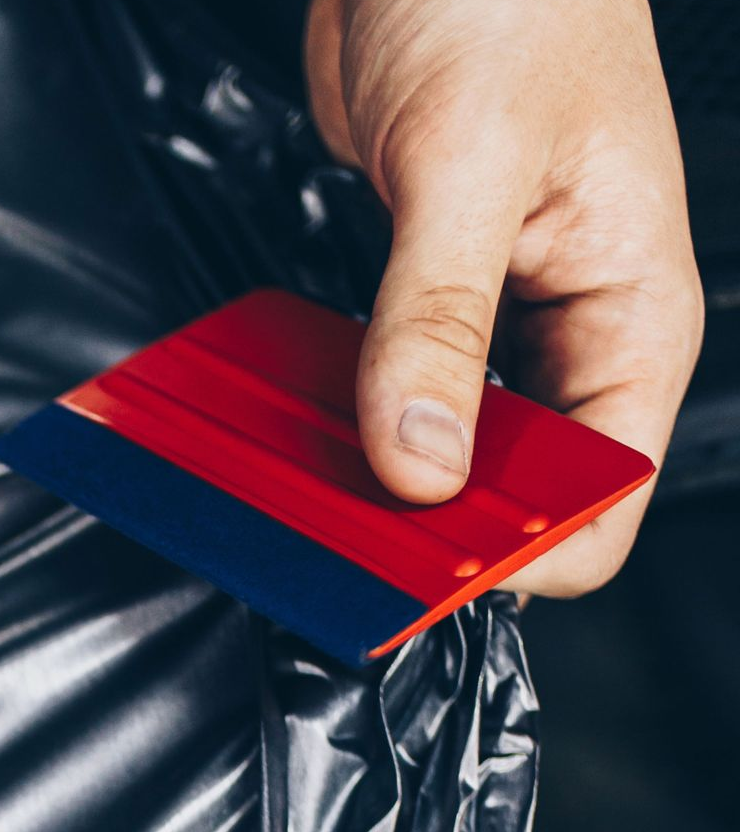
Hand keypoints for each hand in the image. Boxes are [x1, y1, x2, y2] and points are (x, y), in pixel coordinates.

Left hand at [305, 0, 702, 593]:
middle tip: (351, 536)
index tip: (430, 563)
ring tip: (315, 490)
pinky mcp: (428, 300)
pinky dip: (348, 419)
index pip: (604, 498)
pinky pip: (394, 393)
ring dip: (381, 477)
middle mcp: (572, 332)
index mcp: (632, 313)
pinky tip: (303, 431)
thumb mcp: (469, 164)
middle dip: (439, 524)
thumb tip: (421, 464)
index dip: (522, 551)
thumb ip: (438, 321)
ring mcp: (499, 321)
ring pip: (449, 451)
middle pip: (519, 491)